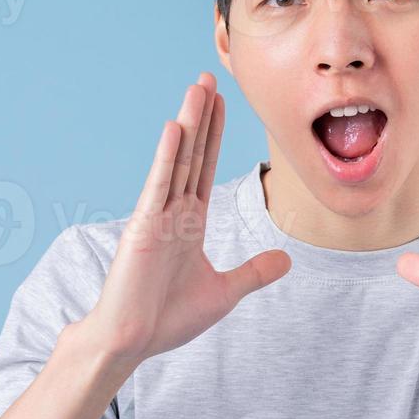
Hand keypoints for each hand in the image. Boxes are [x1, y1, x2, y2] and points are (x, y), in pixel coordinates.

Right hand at [74, 72, 290, 365]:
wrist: (132, 341)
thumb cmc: (168, 318)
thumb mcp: (224, 292)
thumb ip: (253, 272)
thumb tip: (286, 260)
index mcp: (188, 222)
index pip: (205, 168)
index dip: (215, 135)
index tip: (223, 103)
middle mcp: (172, 212)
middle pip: (192, 154)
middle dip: (203, 117)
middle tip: (210, 77)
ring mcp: (156, 216)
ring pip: (177, 161)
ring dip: (188, 124)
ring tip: (197, 87)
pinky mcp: (143, 227)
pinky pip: (159, 186)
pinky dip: (168, 157)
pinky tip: (176, 128)